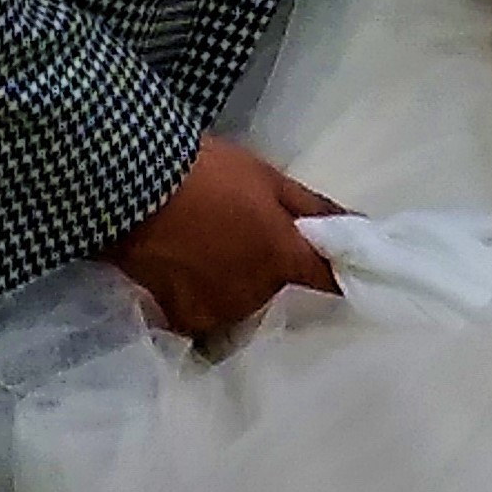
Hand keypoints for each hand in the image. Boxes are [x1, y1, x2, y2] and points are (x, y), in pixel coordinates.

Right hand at [106, 134, 340, 336]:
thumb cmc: (208, 172)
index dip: (336, 275)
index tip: (339, 269)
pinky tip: (184, 270)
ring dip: (232, 283)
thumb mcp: (268, 178)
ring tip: (206, 249)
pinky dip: (199, 297)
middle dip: (265, 267)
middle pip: (275, 289)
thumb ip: (314, 209)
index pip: (327, 279)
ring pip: (239, 302)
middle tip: (239, 234)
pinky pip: (204, 313)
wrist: (133, 184)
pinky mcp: (181, 319)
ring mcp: (217, 311)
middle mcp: (256, 296)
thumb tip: (358, 225)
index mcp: (282, 259)